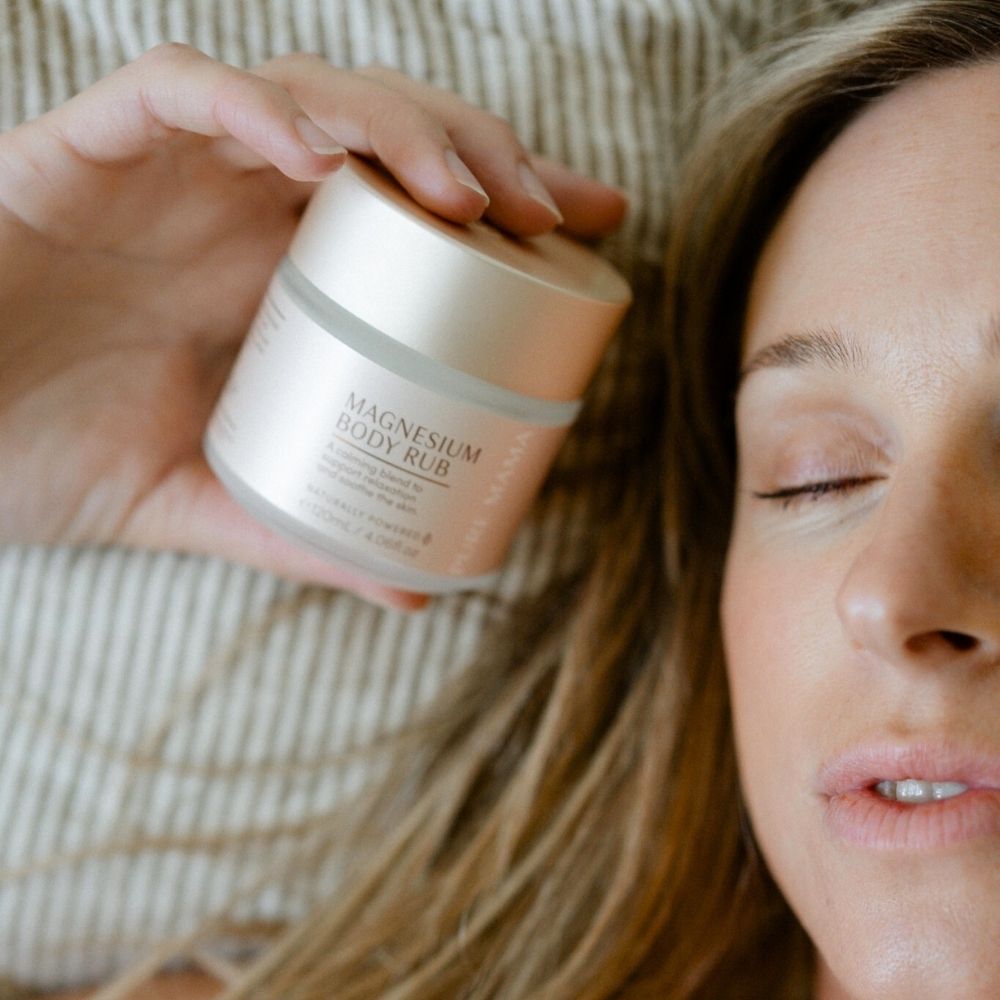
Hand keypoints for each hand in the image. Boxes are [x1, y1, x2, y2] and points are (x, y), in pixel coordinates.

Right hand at [0, 44, 625, 610]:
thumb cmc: (41, 451)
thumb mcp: (198, 497)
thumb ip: (298, 531)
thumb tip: (412, 583)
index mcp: (275, 274)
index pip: (414, 209)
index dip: (509, 200)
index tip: (589, 226)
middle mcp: (235, 210)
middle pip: (383, 136)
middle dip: (478, 153)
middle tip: (547, 215)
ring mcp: (165, 173)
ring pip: (302, 94)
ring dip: (392, 125)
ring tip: (462, 193)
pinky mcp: (81, 151)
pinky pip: (171, 88)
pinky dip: (247, 104)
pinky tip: (312, 152)